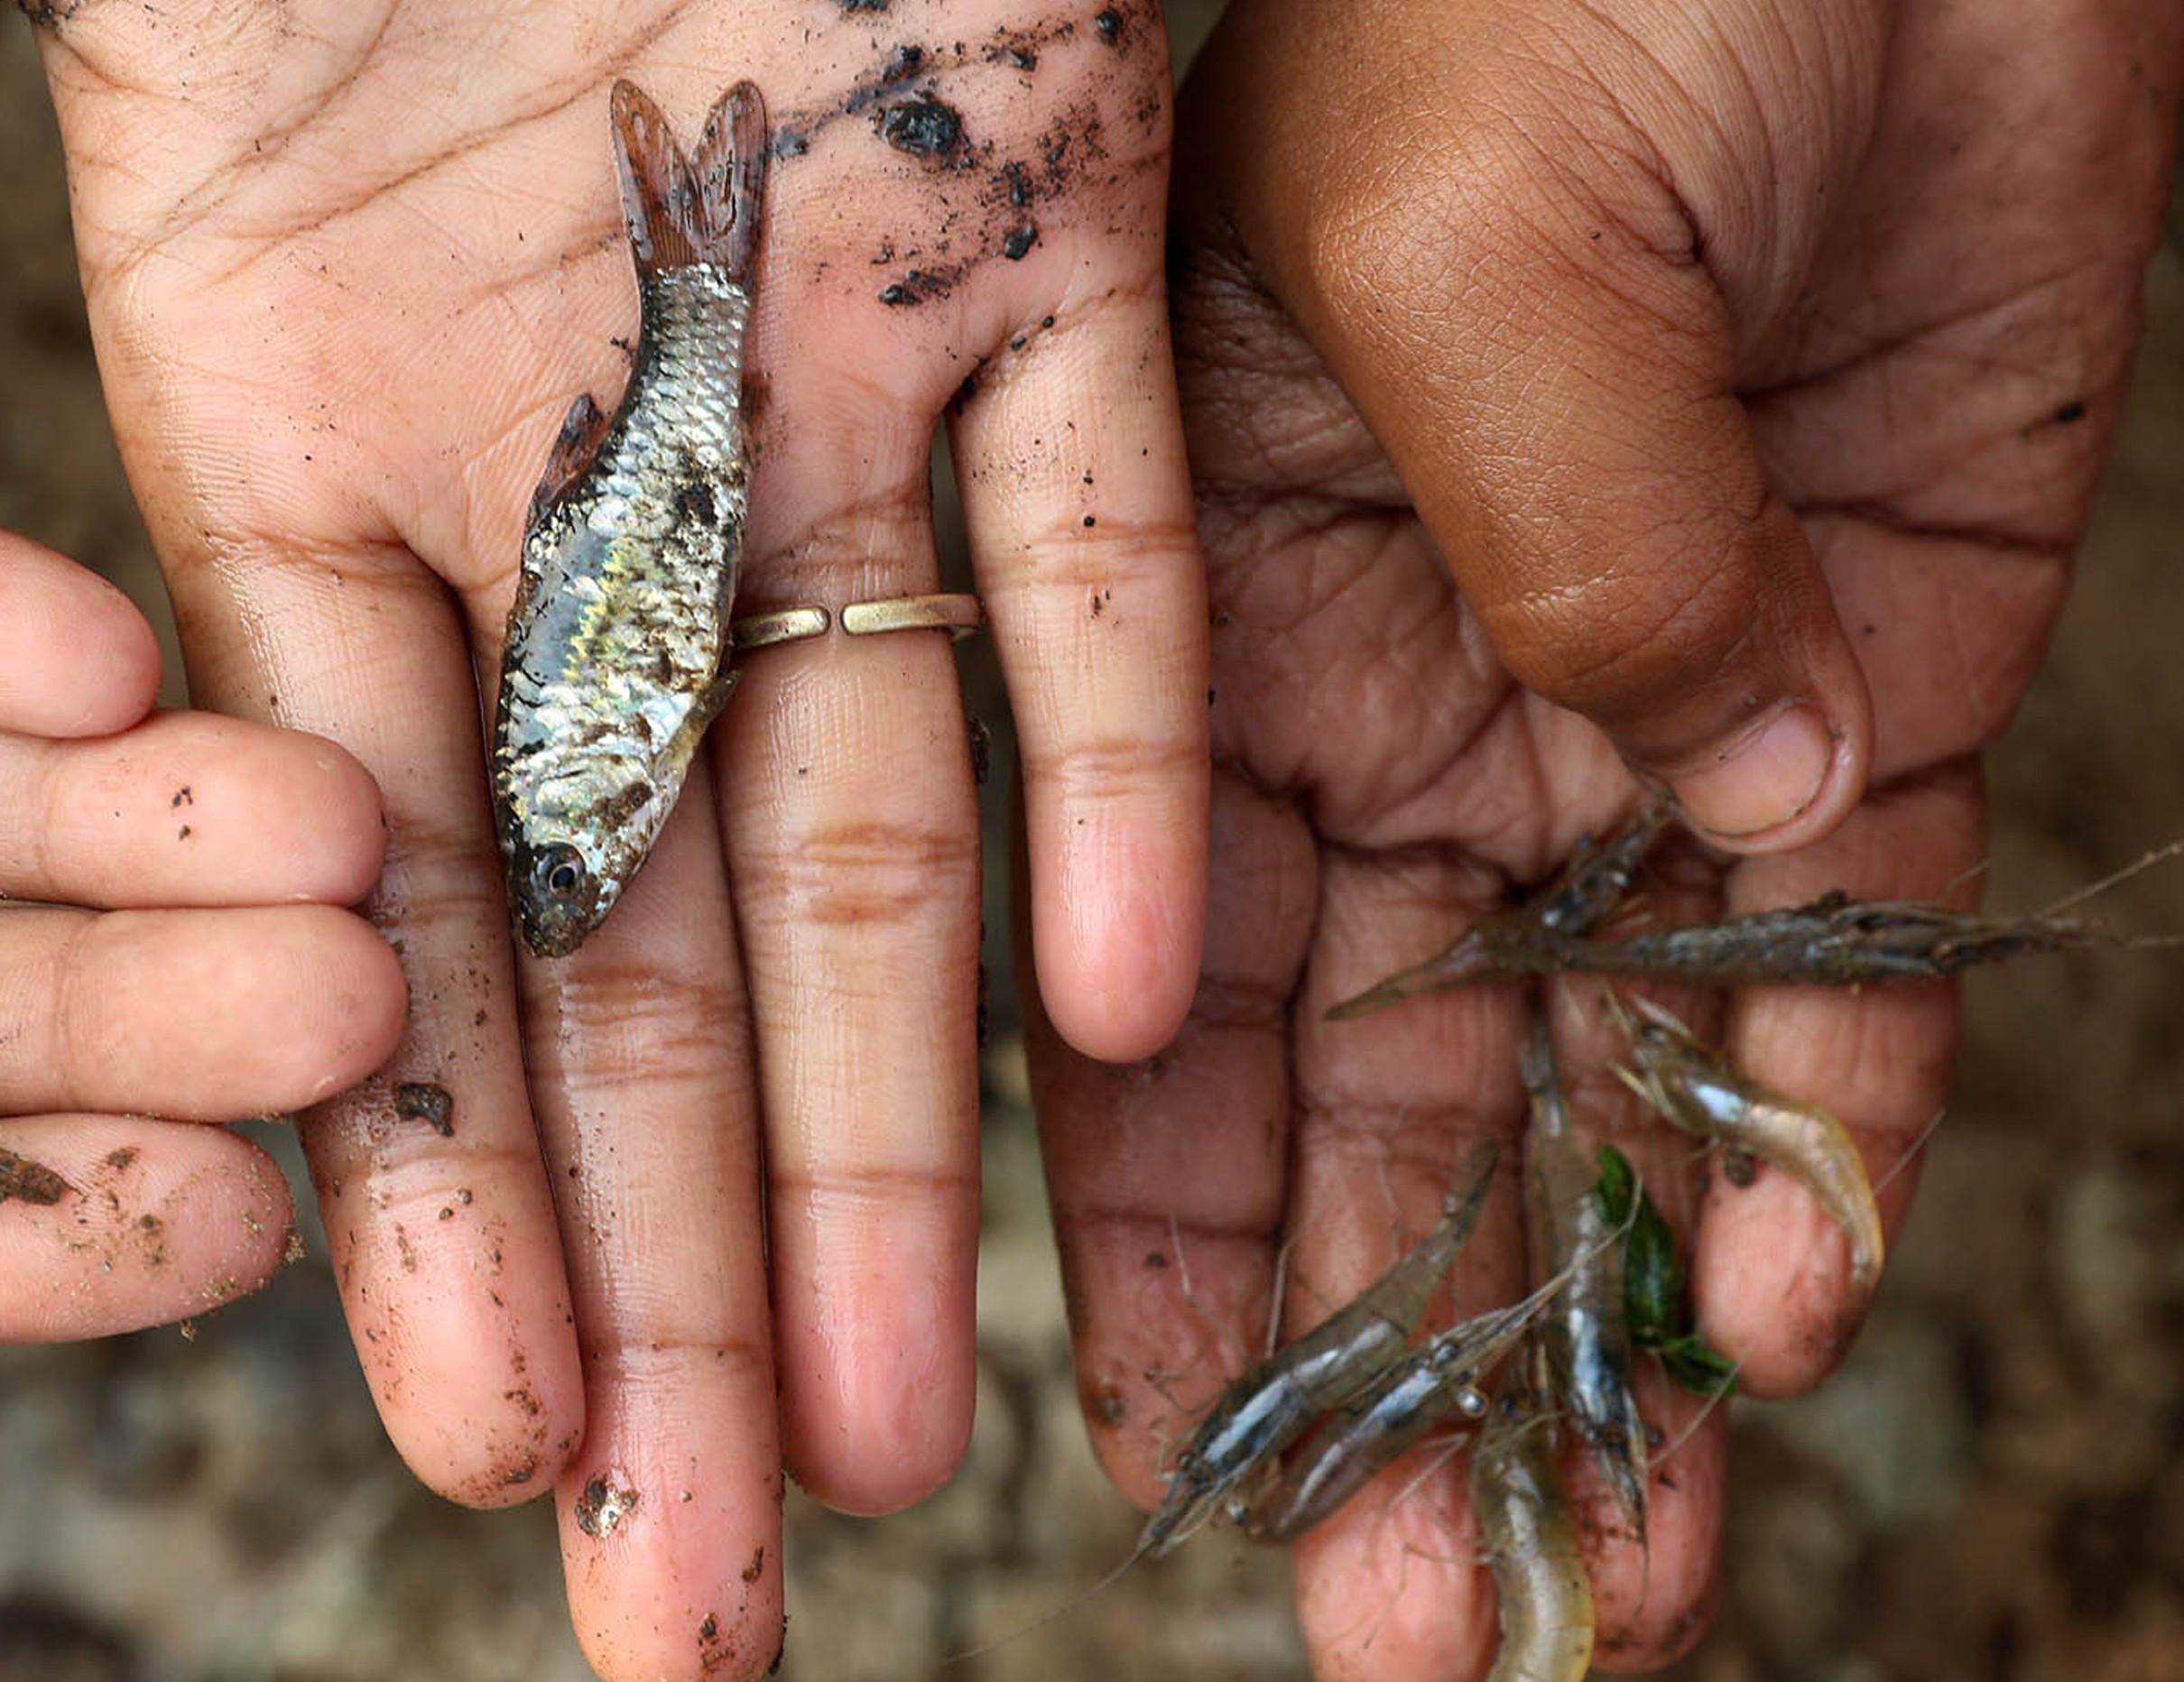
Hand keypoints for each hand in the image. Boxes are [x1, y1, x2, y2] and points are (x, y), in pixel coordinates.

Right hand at [0, 3, 1208, 1668]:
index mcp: (292, 426)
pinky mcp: (1040, 237)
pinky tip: (1131, 1013)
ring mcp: (806, 373)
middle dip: (642, 1274)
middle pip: (604, 944)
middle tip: (678, 1591)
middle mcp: (558, 471)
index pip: (335, 882)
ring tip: (872, 1444)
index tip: (434, 1429)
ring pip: (859, 814)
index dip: (391, 1158)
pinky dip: (1122, 747)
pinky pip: (1089, 541)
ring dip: (884, 1130)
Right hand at [1035, 0, 2178, 1673]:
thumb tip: (1678, 779)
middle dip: (1359, 1368)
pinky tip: (1770, 1297)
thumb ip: (1531, 523)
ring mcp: (1601, 719)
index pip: (1110, 975)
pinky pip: (1811, 972)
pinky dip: (1800, 1135)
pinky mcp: (1836, 695)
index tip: (1134, 1461)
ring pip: (1561, 1093)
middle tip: (1385, 1625)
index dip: (1131, 1230)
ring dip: (1568, 1335)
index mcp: (1183, 604)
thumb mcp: (1461, 220)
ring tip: (1590, 1588)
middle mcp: (1367, 703)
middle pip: (1341, 1104)